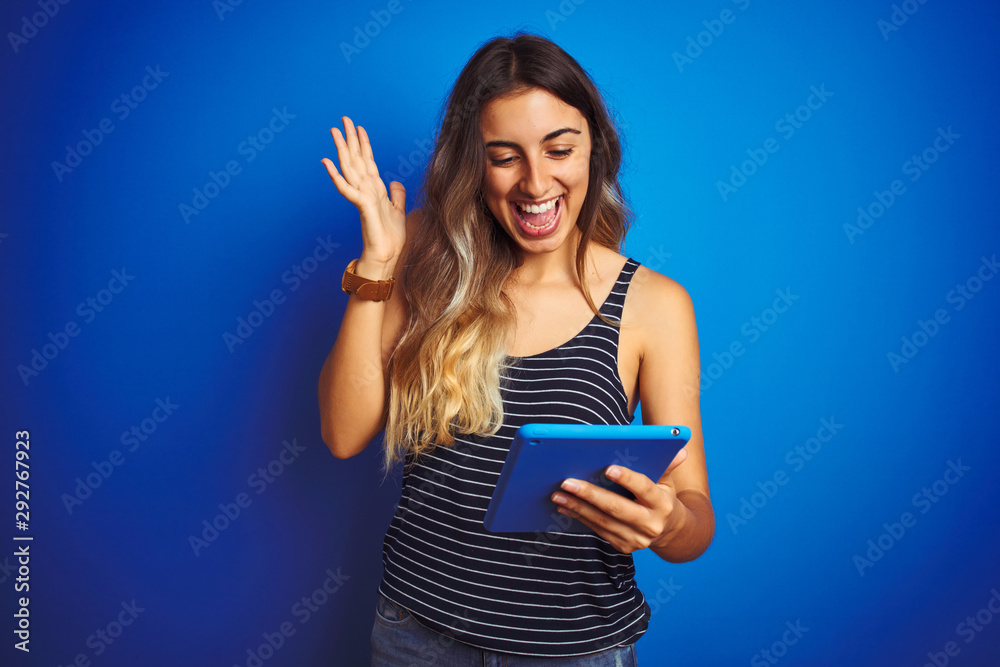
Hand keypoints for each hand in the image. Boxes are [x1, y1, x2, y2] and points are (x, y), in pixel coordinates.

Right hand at [321, 116, 405, 264]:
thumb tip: (395, 181)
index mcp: (375, 189)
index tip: (359, 127)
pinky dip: (336, 175)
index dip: (364, 144)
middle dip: (350, 139)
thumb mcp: (398, 210)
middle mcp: (366, 190)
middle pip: (356, 159)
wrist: (387, 257)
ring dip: (342, 150)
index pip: (368, 161)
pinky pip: (346, 188)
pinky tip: (327, 161)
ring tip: (334, 132)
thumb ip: (396, 195)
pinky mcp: (361, 207)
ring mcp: (362, 197)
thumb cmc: (390, 238)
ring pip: (349, 168)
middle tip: (343, 119)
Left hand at [550, 448, 689, 553]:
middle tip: (566, 481)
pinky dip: (579, 518)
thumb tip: (681, 450)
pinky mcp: (623, 546)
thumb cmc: (662, 497)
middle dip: (590, 494)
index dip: (627, 479)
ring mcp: (636, 539)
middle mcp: (650, 524)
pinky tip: (564, 506)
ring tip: (558, 493)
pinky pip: (598, 530)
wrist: (670, 531)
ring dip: (577, 507)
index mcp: (662, 503)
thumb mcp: (667, 481)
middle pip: (617, 508)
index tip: (608, 468)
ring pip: (602, 521)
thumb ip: (667, 465)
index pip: (644, 489)